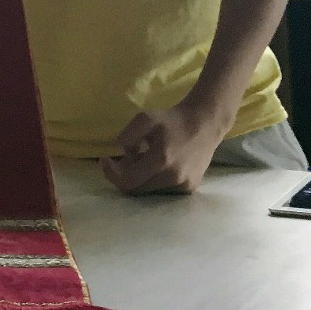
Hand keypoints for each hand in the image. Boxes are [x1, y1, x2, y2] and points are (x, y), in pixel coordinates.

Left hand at [100, 101, 231, 194]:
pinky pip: (163, 190)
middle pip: (136, 189)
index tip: (105, 160)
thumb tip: (124, 154)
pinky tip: (157, 165)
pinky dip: (153, 180)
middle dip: (124, 175)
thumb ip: (128, 135)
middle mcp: (173, 178)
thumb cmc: (172, 120)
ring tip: (143, 159)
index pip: (127, 181)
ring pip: (149, 191)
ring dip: (139, 178)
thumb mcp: (145, 118)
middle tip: (123, 159)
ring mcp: (183, 185)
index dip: (111, 174)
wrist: (205, 124)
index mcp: (161, 161)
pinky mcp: (190, 188)